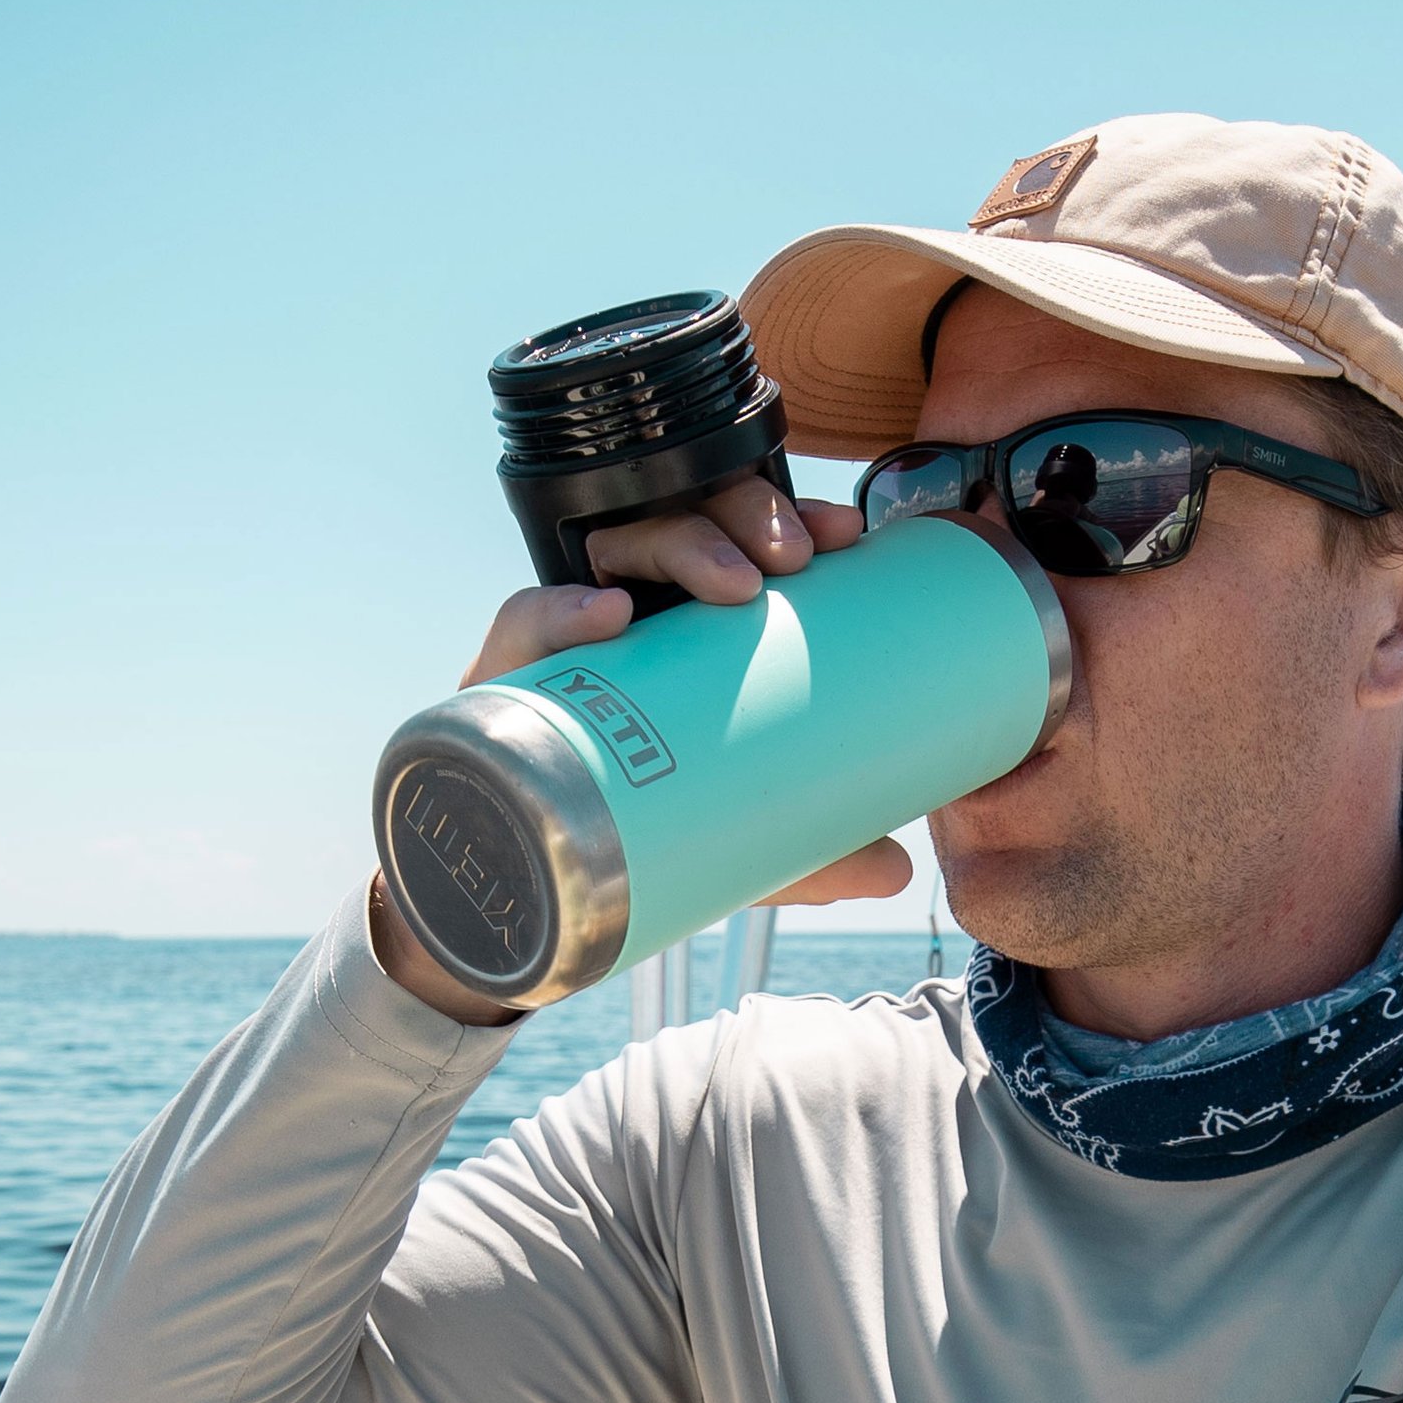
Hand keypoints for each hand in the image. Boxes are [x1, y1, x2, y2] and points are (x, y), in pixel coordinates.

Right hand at [373, 481, 910, 1024]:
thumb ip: (810, 852)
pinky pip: (521, 623)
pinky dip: (560, 610)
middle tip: (792, 557)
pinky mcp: (504, 680)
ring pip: (614, 547)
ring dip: (679, 542)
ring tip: (732, 584)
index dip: (791, 519)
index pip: (740, 544)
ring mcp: (569, 641)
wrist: (526, 886)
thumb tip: (898, 870)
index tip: (844, 533)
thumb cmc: (632, 833)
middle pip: (683, 521)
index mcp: (691, 631)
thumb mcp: (733, 839)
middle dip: (743, 516)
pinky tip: (607, 615)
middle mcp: (631, 616)